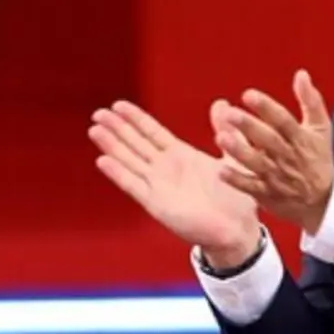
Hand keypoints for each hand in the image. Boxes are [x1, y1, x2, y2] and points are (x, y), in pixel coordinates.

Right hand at [88, 100, 260, 259]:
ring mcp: (158, 185)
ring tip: (94, 130)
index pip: (152, 132)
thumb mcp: (233, 156)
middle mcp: (165, 168)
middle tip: (98, 113)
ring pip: (129, 160)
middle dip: (117, 128)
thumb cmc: (236, 198)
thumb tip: (221, 103)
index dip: (135, 118)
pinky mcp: (156, 204)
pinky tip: (102, 161)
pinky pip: (133, 186)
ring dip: (112, 146)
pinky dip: (118, 173)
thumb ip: (224, 130)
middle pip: (135, 143)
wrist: (238, 230)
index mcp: (181, 155)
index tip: (118, 105)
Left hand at [212, 69, 333, 233]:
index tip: (248, 95)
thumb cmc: (318, 159)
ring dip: (239, 151)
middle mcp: (288, 156)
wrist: (325, 201)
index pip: (283, 120)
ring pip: (257, 163)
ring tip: (221, 137)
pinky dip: (237, 181)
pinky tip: (220, 171)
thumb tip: (301, 74)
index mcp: (301, 138)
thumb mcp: (320, 129)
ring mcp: (277, 176)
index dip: (266, 107)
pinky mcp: (268, 194)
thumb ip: (310, 101)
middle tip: (230, 113)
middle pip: (268, 140)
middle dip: (249, 126)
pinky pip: (251, 187)